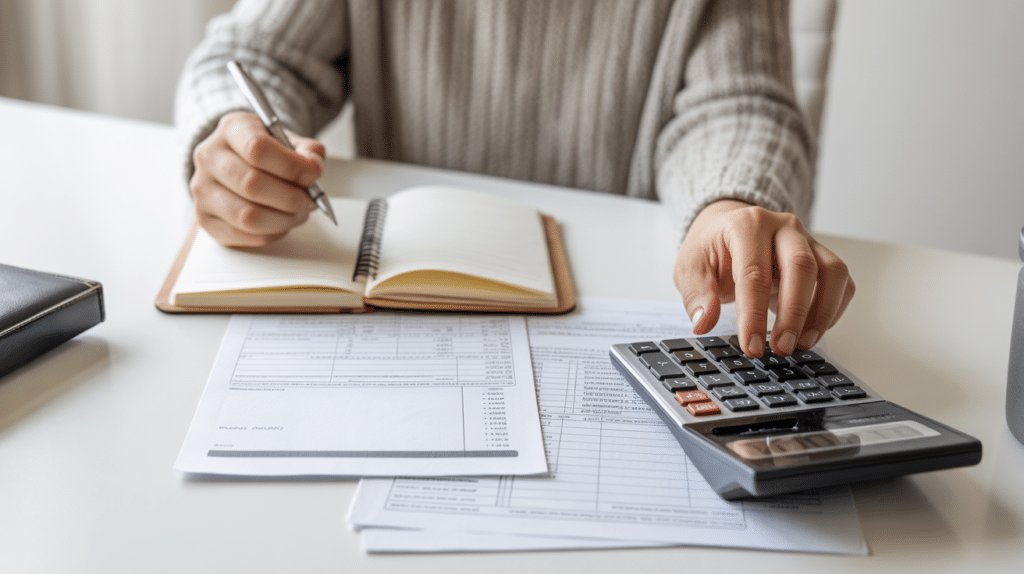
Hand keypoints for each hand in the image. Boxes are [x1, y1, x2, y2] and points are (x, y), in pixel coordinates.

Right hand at [189, 111, 325, 245]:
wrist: (237, 164)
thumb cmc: (266, 153)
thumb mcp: (288, 140)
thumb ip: (307, 150)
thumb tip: (313, 167)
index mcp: (232, 129)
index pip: (257, 148)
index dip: (291, 166)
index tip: (313, 174)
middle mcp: (210, 158)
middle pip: (252, 185)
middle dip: (291, 198)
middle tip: (309, 201)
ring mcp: (203, 190)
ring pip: (248, 216)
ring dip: (284, 220)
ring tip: (298, 213)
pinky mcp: (206, 220)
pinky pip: (244, 235)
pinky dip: (271, 233)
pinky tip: (280, 222)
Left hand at [674, 200, 854, 357]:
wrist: (727, 229)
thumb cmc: (711, 249)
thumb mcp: (689, 268)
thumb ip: (697, 295)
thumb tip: (704, 322)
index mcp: (747, 226)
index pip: (754, 273)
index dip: (754, 315)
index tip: (752, 346)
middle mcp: (783, 227)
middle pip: (801, 267)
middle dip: (794, 313)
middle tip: (782, 348)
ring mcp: (807, 240)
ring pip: (831, 272)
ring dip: (822, 313)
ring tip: (802, 343)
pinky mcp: (821, 256)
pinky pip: (841, 282)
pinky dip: (834, 309)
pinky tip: (813, 331)